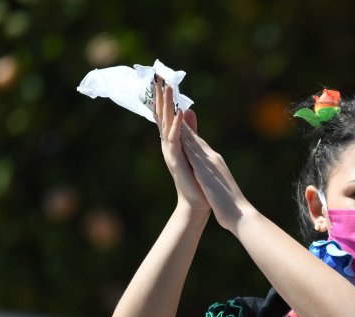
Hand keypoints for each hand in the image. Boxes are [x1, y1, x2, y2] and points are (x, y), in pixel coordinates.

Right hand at [153, 76, 208, 213]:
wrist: (197, 202)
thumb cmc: (195, 178)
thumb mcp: (193, 148)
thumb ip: (190, 130)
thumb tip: (188, 111)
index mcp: (173, 141)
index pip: (166, 114)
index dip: (163, 97)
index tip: (161, 78)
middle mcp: (168, 144)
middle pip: (162, 115)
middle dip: (160, 96)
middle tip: (157, 76)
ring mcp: (171, 152)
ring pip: (166, 123)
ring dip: (166, 105)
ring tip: (166, 87)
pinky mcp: (177, 160)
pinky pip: (175, 140)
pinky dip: (175, 126)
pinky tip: (178, 113)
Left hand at [179, 122, 248, 232]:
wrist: (239, 213)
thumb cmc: (231, 205)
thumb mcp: (221, 187)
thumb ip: (215, 179)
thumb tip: (212, 178)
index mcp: (216, 164)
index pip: (201, 146)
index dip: (191, 133)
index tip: (181, 122)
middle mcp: (214, 159)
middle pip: (196, 139)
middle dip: (185, 125)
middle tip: (174, 108)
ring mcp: (210, 163)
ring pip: (194, 141)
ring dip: (182, 127)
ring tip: (171, 113)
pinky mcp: (205, 169)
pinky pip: (192, 151)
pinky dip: (185, 140)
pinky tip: (175, 133)